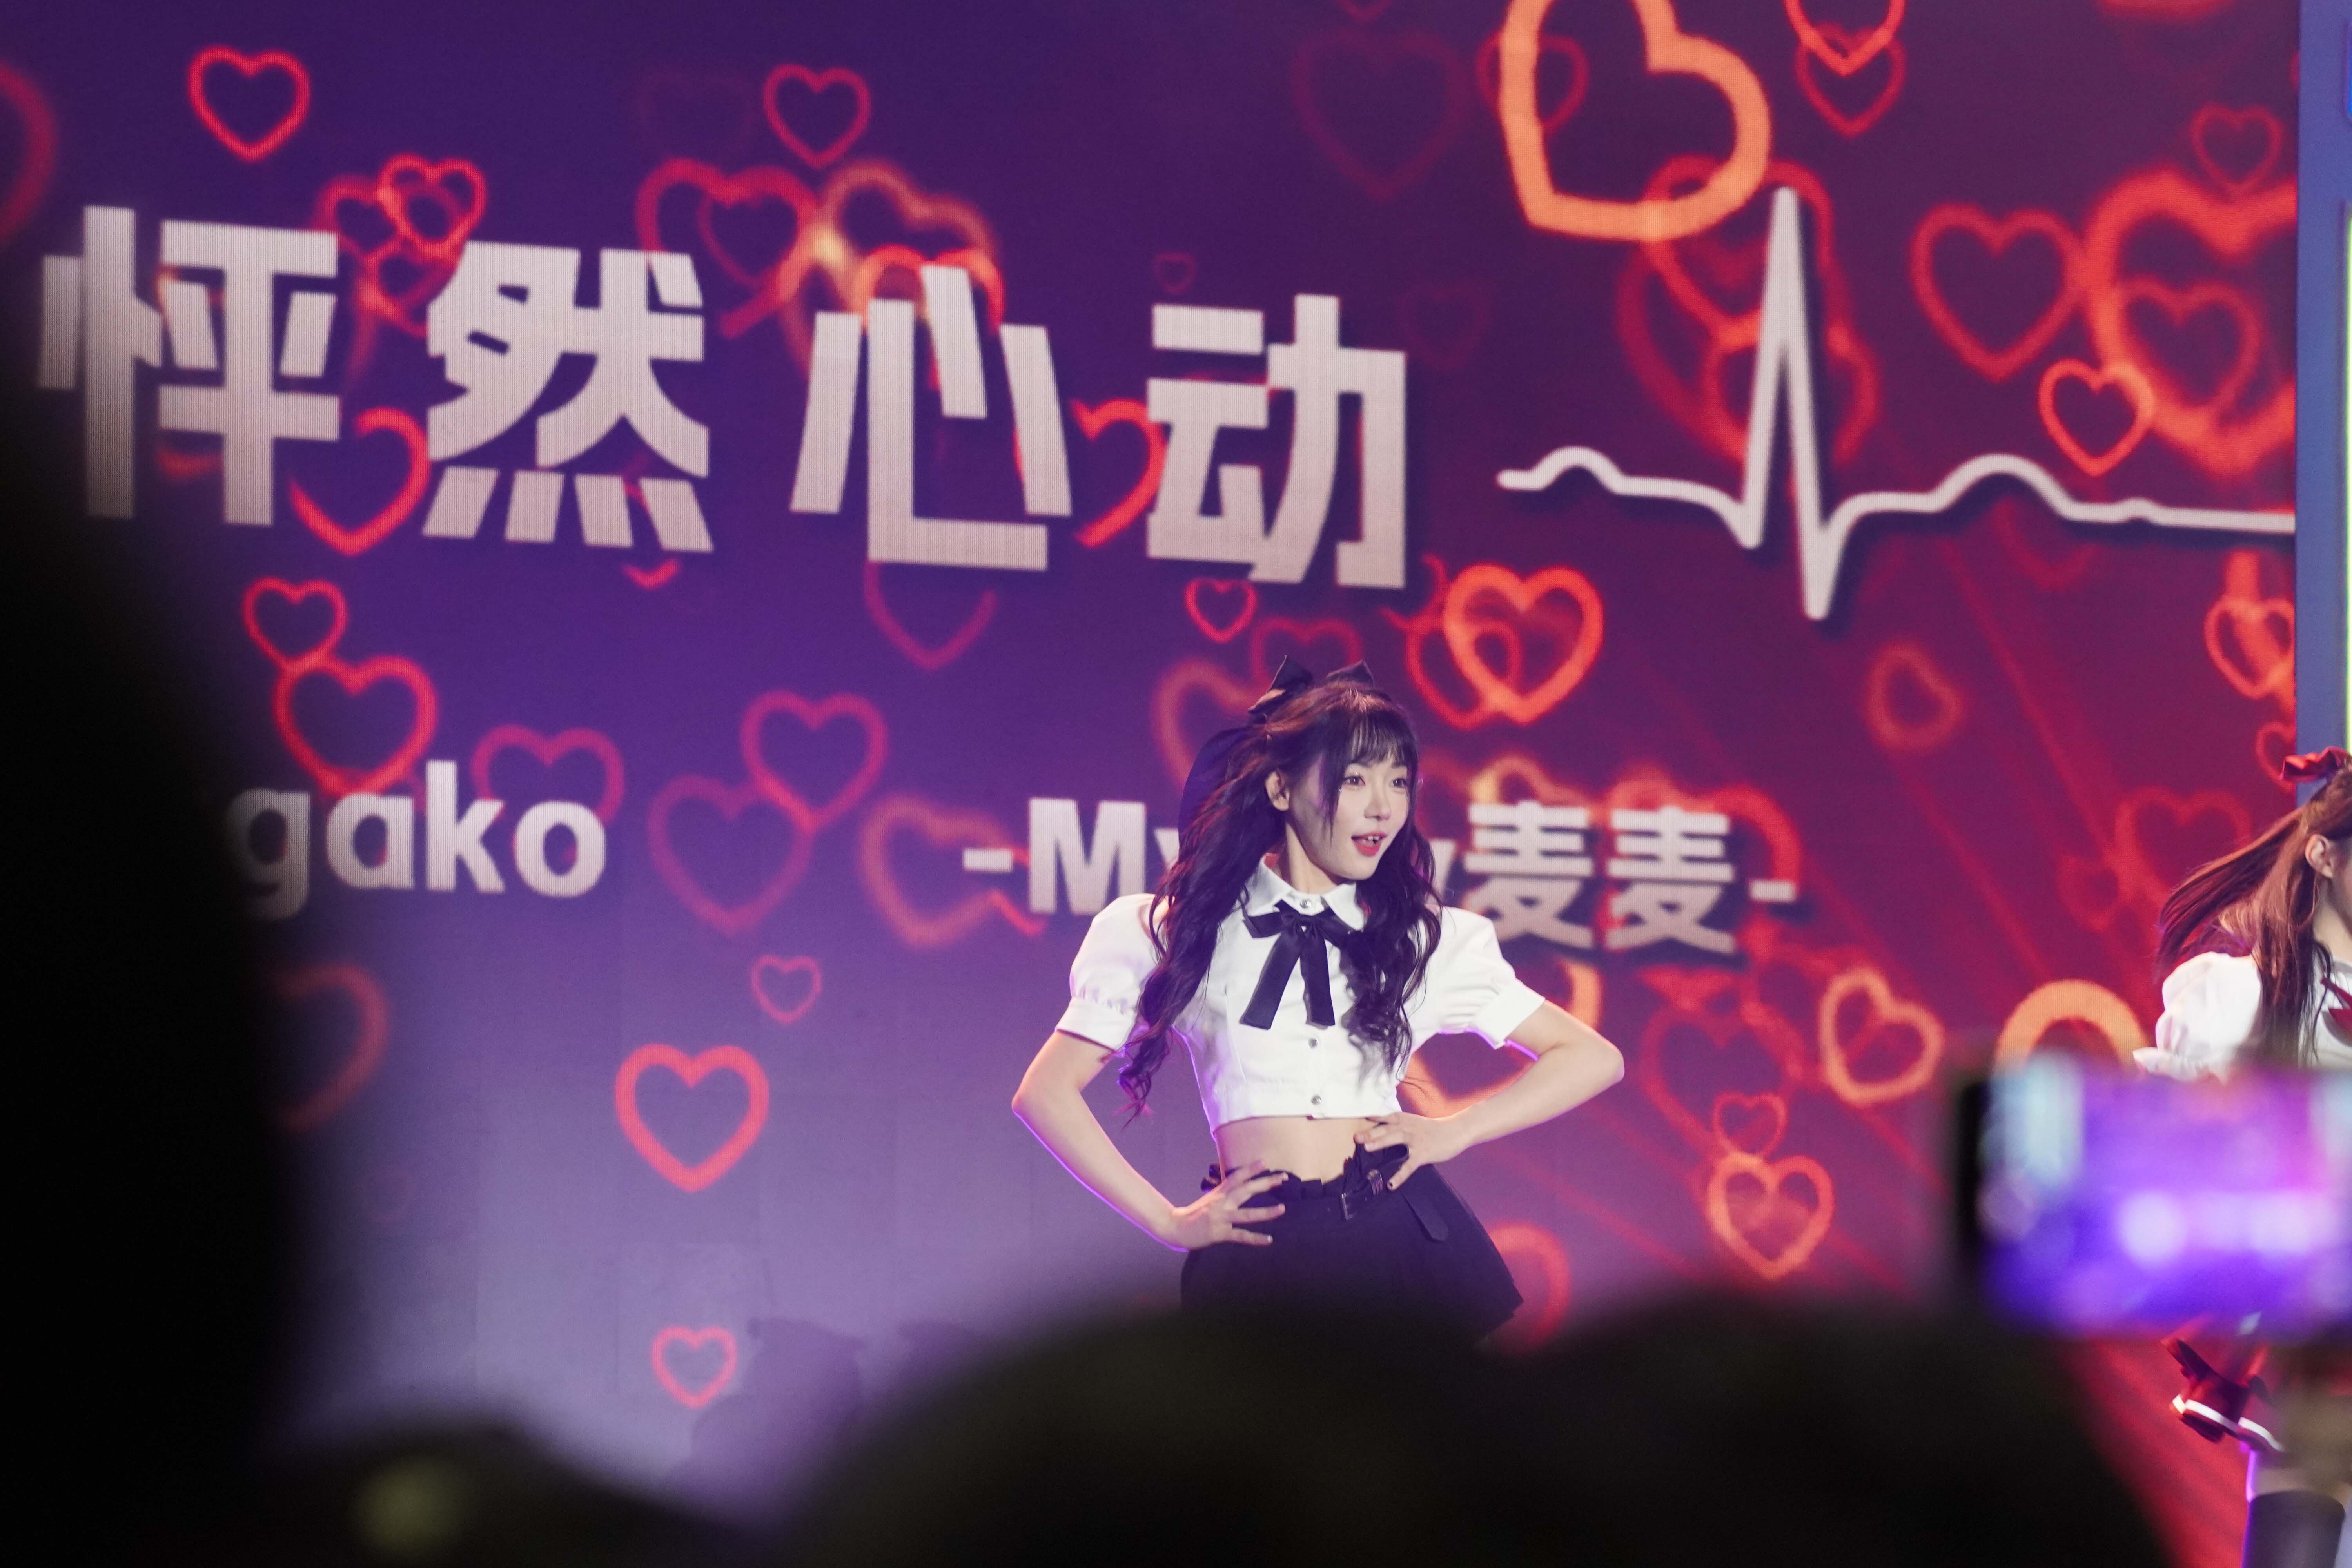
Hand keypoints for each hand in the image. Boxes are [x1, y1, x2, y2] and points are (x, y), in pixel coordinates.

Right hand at [1161, 1160, 1286, 1250]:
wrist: (1176, 1227)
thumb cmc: (1196, 1213)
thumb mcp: (1211, 1198)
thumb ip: (1225, 1192)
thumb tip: (1241, 1186)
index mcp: (1220, 1193)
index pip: (1237, 1177)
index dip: (1251, 1169)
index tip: (1265, 1162)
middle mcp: (1222, 1203)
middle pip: (1246, 1190)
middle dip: (1265, 1183)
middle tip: (1282, 1178)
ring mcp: (1221, 1218)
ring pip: (1247, 1214)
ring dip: (1266, 1212)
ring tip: (1282, 1209)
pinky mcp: (1220, 1233)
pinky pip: (1241, 1236)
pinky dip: (1256, 1238)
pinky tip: (1269, 1239)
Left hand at [1355, 1112, 1468, 1188]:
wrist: (1455, 1131)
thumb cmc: (1432, 1129)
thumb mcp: (1414, 1122)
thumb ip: (1398, 1125)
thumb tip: (1380, 1132)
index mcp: (1404, 1119)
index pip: (1386, 1117)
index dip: (1372, 1117)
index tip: (1358, 1119)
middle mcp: (1408, 1127)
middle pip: (1387, 1128)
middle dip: (1371, 1132)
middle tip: (1356, 1137)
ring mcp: (1415, 1140)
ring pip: (1396, 1140)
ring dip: (1381, 1143)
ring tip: (1367, 1148)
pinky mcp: (1423, 1154)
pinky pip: (1409, 1166)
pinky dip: (1400, 1175)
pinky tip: (1391, 1184)